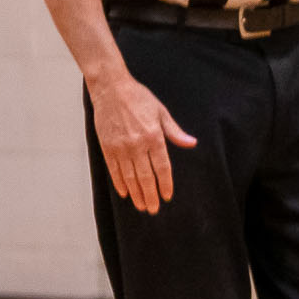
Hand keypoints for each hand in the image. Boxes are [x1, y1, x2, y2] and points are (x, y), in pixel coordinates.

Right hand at [90, 75, 195, 215]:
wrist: (111, 89)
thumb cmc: (139, 99)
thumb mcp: (161, 112)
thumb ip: (175, 131)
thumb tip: (191, 143)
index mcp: (153, 137)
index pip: (162, 167)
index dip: (165, 184)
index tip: (167, 196)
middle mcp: (136, 145)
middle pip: (145, 176)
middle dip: (150, 195)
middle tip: (154, 209)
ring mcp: (120, 147)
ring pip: (129, 177)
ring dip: (136, 193)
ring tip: (141, 206)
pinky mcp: (107, 146)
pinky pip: (114, 169)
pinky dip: (119, 182)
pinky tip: (125, 192)